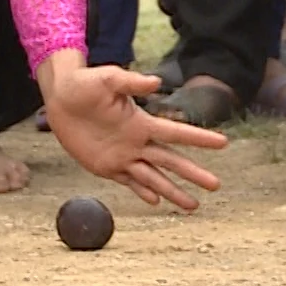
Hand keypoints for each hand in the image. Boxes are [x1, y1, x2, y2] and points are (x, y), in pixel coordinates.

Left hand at [43, 63, 225, 210]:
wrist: (62, 96)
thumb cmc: (86, 83)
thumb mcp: (108, 79)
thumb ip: (131, 83)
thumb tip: (156, 82)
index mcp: (141, 122)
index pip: (176, 133)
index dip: (200, 138)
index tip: (223, 143)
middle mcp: (137, 142)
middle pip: (171, 161)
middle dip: (193, 173)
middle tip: (216, 185)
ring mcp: (123, 156)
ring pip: (154, 178)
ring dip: (173, 191)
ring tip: (193, 206)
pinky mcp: (106, 166)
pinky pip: (129, 182)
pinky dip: (143, 192)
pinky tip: (156, 202)